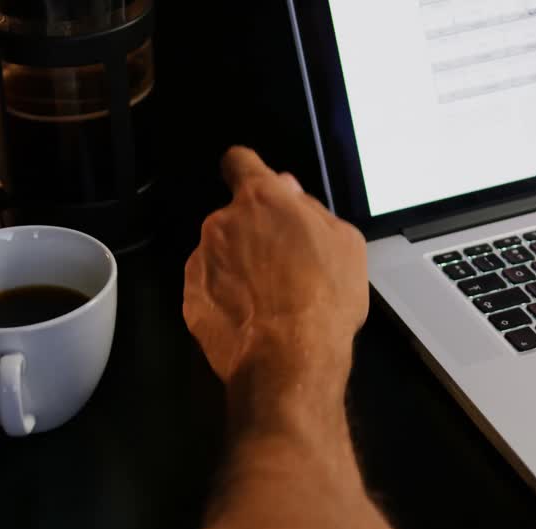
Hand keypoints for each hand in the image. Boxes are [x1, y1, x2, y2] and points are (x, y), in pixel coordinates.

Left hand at [184, 147, 368, 381]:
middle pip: (235, 216)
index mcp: (261, 199)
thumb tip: (288, 191)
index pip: (240, 162)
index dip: (249, 172)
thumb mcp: (345, 243)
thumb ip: (312, 208)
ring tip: (268, 299)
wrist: (290, 359)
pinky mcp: (190, 298)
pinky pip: (209, 287)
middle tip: (282, 265)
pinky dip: (225, 297)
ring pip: (220, 253)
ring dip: (238, 266)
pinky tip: (250, 318)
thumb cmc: (325, 296)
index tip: (260, 192)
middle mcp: (222, 222)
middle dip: (253, 232)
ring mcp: (200, 260)